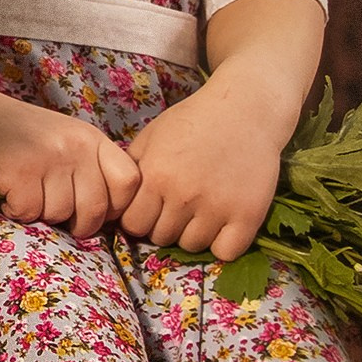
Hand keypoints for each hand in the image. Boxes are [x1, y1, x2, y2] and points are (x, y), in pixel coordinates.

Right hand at [0, 93, 142, 238]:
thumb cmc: (24, 136)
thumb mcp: (69, 140)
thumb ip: (93, 168)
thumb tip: (111, 216)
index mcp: (93, 138)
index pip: (129, 183)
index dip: (115, 207)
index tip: (96, 210)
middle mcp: (75, 145)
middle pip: (96, 209)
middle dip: (77, 224)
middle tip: (56, 213)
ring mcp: (48, 157)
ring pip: (60, 214)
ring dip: (41, 214)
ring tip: (28, 194)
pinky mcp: (19, 171)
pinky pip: (29, 212)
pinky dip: (16, 211)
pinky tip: (9, 195)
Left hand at [120, 84, 280, 260]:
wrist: (246, 108)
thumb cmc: (194, 120)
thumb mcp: (152, 136)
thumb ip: (130, 169)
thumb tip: (114, 201)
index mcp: (156, 175)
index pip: (133, 224)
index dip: (139, 218)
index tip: (151, 207)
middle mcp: (183, 195)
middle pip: (160, 237)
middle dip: (164, 225)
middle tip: (179, 205)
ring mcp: (217, 207)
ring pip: (191, 245)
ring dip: (193, 233)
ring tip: (202, 209)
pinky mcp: (248, 215)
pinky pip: (225, 252)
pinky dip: (222, 244)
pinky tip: (223, 224)